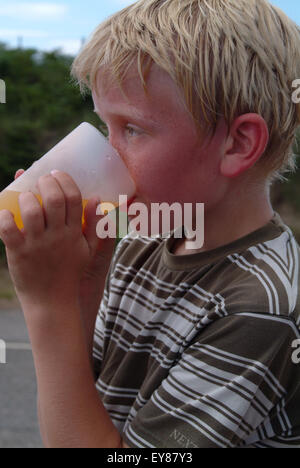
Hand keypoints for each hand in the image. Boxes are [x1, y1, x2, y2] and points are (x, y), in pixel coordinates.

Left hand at [0, 170, 114, 315]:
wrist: (52, 302)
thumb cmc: (70, 273)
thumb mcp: (88, 250)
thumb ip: (95, 226)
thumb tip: (95, 198)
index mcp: (74, 233)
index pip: (73, 198)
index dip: (65, 180)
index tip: (57, 174)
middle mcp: (57, 236)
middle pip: (53, 198)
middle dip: (46, 182)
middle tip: (41, 179)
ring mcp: (37, 244)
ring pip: (30, 209)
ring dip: (26, 197)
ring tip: (25, 196)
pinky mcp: (18, 253)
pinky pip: (7, 229)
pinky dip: (3, 217)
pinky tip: (5, 213)